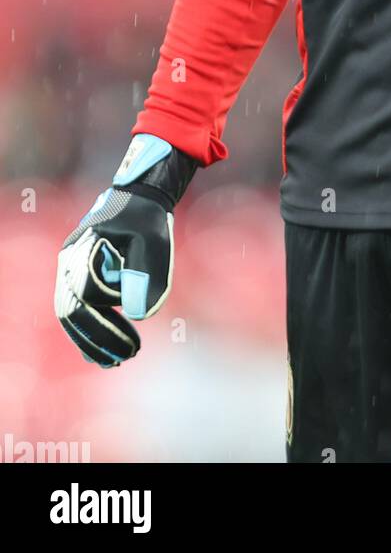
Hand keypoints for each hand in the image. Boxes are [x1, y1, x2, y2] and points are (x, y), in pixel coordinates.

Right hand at [55, 135, 197, 366]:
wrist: (139, 197)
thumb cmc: (147, 217)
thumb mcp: (152, 241)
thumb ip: (143, 275)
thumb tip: (137, 316)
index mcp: (83, 249)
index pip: (89, 294)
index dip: (110, 320)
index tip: (136, 338)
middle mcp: (69, 260)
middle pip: (71, 310)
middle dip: (96, 338)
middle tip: (125, 357)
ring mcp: (69, 268)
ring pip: (69, 313)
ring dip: (89, 340)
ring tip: (114, 361)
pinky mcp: (77, 275)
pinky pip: (75, 307)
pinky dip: (87, 330)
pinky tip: (104, 351)